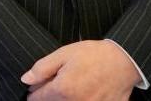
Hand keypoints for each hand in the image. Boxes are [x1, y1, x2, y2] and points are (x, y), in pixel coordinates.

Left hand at [21, 40, 139, 99]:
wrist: (124, 61)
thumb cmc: (95, 55)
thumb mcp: (65, 53)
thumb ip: (43, 68)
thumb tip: (26, 80)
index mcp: (62, 89)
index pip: (37, 99)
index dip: (34, 91)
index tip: (38, 86)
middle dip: (49, 95)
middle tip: (57, 84)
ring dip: (63, 99)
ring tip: (71, 87)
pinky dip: (79, 100)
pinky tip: (84, 92)